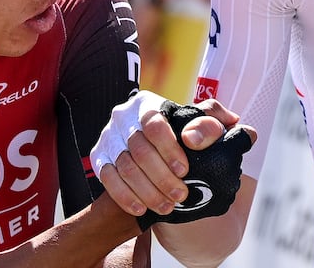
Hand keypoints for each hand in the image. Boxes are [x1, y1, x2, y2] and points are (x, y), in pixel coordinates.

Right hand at [91, 91, 255, 224]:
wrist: (167, 158)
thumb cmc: (189, 138)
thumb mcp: (206, 126)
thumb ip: (214, 122)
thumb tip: (207, 131)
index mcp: (147, 104)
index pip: (153, 123)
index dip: (169, 149)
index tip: (185, 170)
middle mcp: (123, 117)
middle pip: (138, 149)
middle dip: (160, 176)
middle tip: (180, 195)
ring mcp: (108, 138)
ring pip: (123, 167)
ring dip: (146, 191)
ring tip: (167, 206)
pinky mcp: (100, 159)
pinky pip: (107, 179)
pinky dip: (124, 196)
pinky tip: (142, 209)